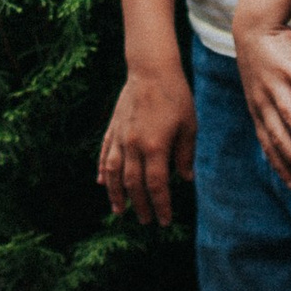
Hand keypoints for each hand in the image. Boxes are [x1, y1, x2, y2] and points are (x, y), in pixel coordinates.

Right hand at [98, 63, 196, 225]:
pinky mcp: (113, 128)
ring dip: (116, 194)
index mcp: (155, 147)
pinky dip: (102, 172)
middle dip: (140, 205)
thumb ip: (185, 154)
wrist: (151, 69)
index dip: (160, 205)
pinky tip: (101, 183)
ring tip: (120, 211)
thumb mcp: (189, 125)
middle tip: (146, 220)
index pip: (156, 185)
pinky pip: (105, 154)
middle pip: (133, 184)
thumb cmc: (175, 96)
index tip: (164, 220)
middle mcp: (133, 145)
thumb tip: (186, 179)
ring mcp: (120, 137)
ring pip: (113, 173)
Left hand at [233, 11, 290, 184]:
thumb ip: (272, 114)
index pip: (268, 144)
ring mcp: (274, 85)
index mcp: (258, 111)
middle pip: (279, 136)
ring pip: (290, 115)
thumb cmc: (262, 65)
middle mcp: (263, 102)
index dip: (280, 165)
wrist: (253, 29)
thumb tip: (288, 136)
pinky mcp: (286, 67)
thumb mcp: (261, 94)